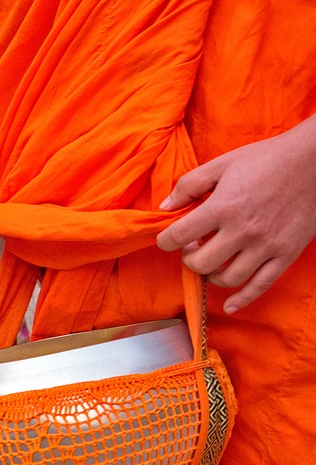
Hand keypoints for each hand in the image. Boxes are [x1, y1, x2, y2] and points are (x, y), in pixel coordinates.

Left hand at [156, 116, 315, 312]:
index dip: (166, 240)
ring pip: (226, 278)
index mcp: (222, 206)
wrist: (315, 160)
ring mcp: (266, 245)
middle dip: (188, 258)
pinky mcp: (286, 254)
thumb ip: (188, 185)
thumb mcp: (222, 164)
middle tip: (192, 248)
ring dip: (211, 275)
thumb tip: (164, 208)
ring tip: (211, 261)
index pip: (178, 236)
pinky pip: (261, 285)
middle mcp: (243, 231)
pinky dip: (242, 299)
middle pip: (200, 263)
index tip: (168, 238)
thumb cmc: (266, 159)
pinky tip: (230, 305)